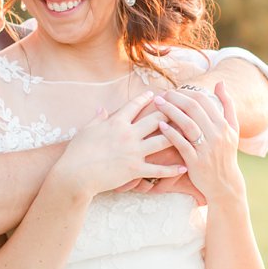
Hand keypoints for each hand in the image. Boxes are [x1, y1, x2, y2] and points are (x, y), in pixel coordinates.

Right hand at [53, 91, 184, 197]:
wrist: (75, 174)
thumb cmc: (77, 152)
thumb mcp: (86, 130)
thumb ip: (97, 119)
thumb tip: (102, 109)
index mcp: (116, 122)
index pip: (135, 106)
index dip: (147, 98)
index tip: (158, 94)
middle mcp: (128, 134)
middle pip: (156, 120)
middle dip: (172, 113)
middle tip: (185, 109)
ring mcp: (133, 152)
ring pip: (162, 141)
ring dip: (178, 136)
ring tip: (192, 133)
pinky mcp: (135, 169)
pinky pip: (158, 169)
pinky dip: (172, 169)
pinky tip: (184, 167)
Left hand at [153, 82, 244, 206]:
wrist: (224, 183)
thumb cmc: (226, 153)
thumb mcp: (232, 129)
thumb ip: (227, 105)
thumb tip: (220, 83)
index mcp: (224, 124)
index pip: (204, 101)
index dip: (186, 93)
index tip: (174, 91)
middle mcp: (217, 134)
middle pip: (194, 109)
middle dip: (176, 98)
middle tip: (162, 94)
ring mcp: (206, 148)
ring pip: (187, 124)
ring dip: (170, 111)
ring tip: (158, 104)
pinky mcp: (196, 162)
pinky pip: (181, 144)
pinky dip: (171, 133)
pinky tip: (160, 125)